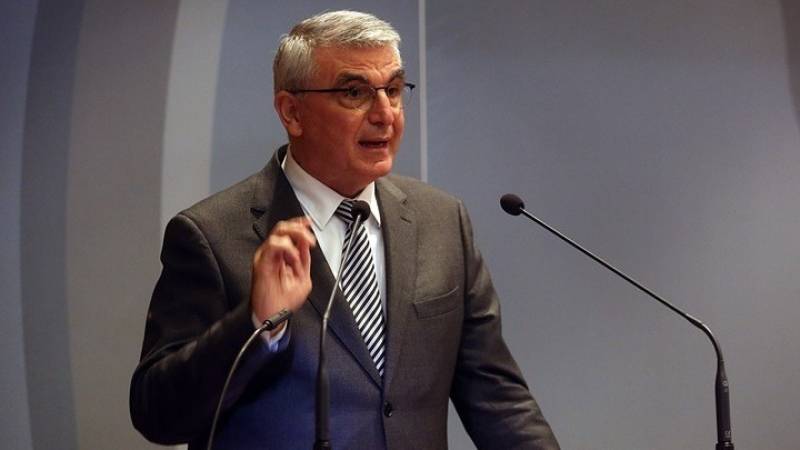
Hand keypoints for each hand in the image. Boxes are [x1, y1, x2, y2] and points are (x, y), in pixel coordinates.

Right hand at [250, 217, 315, 332]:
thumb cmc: (283, 301)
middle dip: (298, 229)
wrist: (273, 316)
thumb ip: (304, 260)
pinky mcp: (262, 262)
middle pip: (282, 228)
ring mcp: (266, 257)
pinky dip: (286, 247)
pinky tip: (293, 257)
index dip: (299, 224)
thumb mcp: (302, 278)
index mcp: (281, 256)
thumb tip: (306, 244)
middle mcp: (272, 254)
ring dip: (294, 237)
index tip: (309, 223)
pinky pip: (272, 245)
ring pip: (277, 233)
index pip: (288, 232)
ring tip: (301, 252)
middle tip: (309, 238)